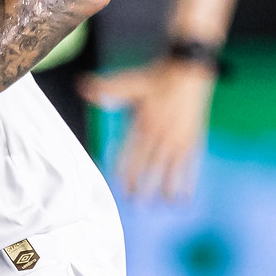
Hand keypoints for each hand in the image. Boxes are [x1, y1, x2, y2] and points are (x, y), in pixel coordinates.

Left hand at [79, 57, 215, 201]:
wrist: (189, 71)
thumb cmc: (157, 78)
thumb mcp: (131, 81)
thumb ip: (108, 88)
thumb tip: (82, 85)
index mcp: (145, 122)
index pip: (132, 152)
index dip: (125, 170)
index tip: (119, 184)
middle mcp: (162, 133)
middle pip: (149, 165)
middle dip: (140, 184)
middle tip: (133, 202)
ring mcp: (179, 139)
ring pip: (170, 169)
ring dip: (164, 188)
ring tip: (157, 204)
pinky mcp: (193, 141)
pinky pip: (190, 166)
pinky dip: (187, 183)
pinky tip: (182, 198)